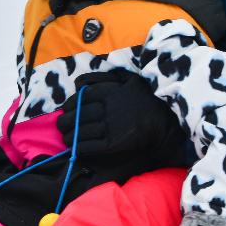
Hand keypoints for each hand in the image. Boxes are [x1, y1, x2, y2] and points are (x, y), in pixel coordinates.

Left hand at [59, 70, 191, 164]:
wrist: (164, 124)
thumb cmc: (148, 101)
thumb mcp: (131, 80)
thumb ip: (108, 77)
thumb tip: (83, 81)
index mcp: (108, 93)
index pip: (79, 98)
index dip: (69, 105)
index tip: (66, 110)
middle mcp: (106, 109)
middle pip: (76, 115)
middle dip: (65, 122)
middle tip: (61, 125)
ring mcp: (108, 127)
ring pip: (79, 132)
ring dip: (69, 136)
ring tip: (66, 138)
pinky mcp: (112, 144)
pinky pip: (88, 146)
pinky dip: (78, 147)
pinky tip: (75, 148)